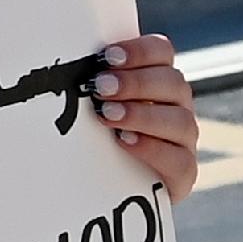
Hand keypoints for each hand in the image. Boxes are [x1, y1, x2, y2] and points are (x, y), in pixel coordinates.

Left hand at [89, 36, 201, 199]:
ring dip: (142, 114)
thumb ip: (90, 84)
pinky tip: (126, 142)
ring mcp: (183, 141)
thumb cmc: (93, 140)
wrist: (104, 190)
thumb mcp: (91, 108)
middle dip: (135, 82)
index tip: (108, 57)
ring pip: (180, 120)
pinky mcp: (182, 174)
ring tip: (108, 115)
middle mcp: (176, 107)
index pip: (162, 53)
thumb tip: (59, 67)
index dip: (140, 50)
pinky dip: (153, 149)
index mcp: (157, 81)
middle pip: (173, 83)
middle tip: (101, 88)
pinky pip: (180, 160)